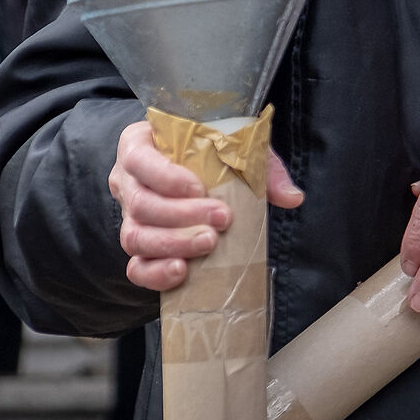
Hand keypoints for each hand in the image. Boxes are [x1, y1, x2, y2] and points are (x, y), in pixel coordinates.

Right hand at [110, 119, 302, 292]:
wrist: (194, 172)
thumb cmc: (209, 153)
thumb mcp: (234, 147)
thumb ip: (261, 167)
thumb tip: (292, 197)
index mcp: (139, 145)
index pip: (139, 160)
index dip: (166, 177)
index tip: (199, 187)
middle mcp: (127, 182)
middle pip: (140, 204)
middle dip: (181, 216)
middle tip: (220, 220)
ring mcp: (128, 218)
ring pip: (135, 237)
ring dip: (173, 244)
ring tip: (208, 244)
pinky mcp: (138, 250)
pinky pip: (135, 268)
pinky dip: (155, 274)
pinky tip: (182, 272)